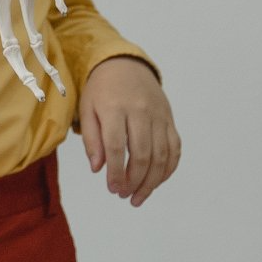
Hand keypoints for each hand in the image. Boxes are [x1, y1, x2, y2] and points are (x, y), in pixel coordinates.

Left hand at [78, 56, 180, 206]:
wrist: (125, 65)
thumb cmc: (101, 90)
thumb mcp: (87, 108)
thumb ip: (91, 139)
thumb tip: (98, 169)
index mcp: (114, 107)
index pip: (117, 146)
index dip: (116, 171)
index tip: (112, 189)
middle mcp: (140, 112)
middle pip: (142, 153)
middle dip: (134, 180)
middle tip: (124, 196)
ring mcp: (158, 116)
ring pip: (161, 155)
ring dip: (152, 181)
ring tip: (138, 196)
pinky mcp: (169, 120)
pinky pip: (174, 148)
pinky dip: (168, 169)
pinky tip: (156, 181)